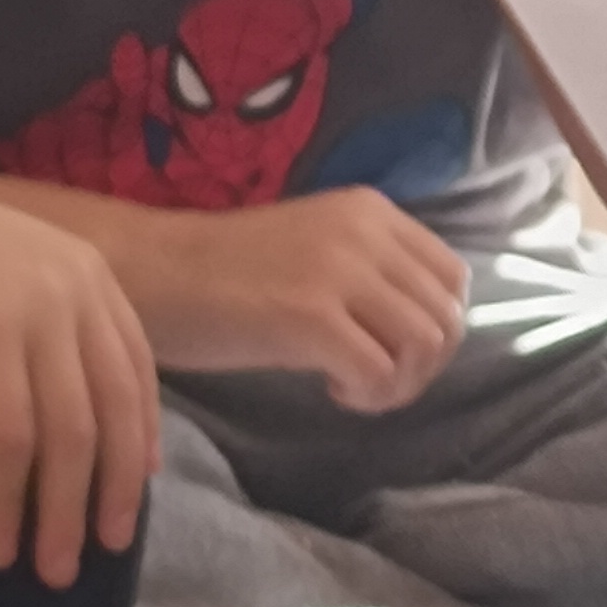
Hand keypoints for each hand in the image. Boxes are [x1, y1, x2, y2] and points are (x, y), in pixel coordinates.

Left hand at [0, 155, 157, 584]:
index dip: (6, 501)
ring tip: (111, 538)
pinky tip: (141, 471)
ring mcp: (84, 283)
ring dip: (121, 476)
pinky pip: (137, 358)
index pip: (10, 432)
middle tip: (57, 573)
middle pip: (76, 424)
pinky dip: (144, 419)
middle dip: (69, 508)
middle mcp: (49, 296)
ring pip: (122, 396)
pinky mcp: (100, 276)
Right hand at [147, 190, 466, 411]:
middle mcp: (364, 232)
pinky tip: (332, 391)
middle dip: (423, 366)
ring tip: (353, 387)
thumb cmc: (228, 276)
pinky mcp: (309, 314)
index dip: (436, 328)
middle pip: (446, 317)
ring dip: (398, 383)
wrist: (154, 274)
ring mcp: (338, 270)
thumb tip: (429, 332)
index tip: (390, 348)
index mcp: (371, 211)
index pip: (453, 278)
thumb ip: (373, 273)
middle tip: (374, 381)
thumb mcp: (317, 251)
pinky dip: (368, 395)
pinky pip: (380, 371)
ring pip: (426, 344)